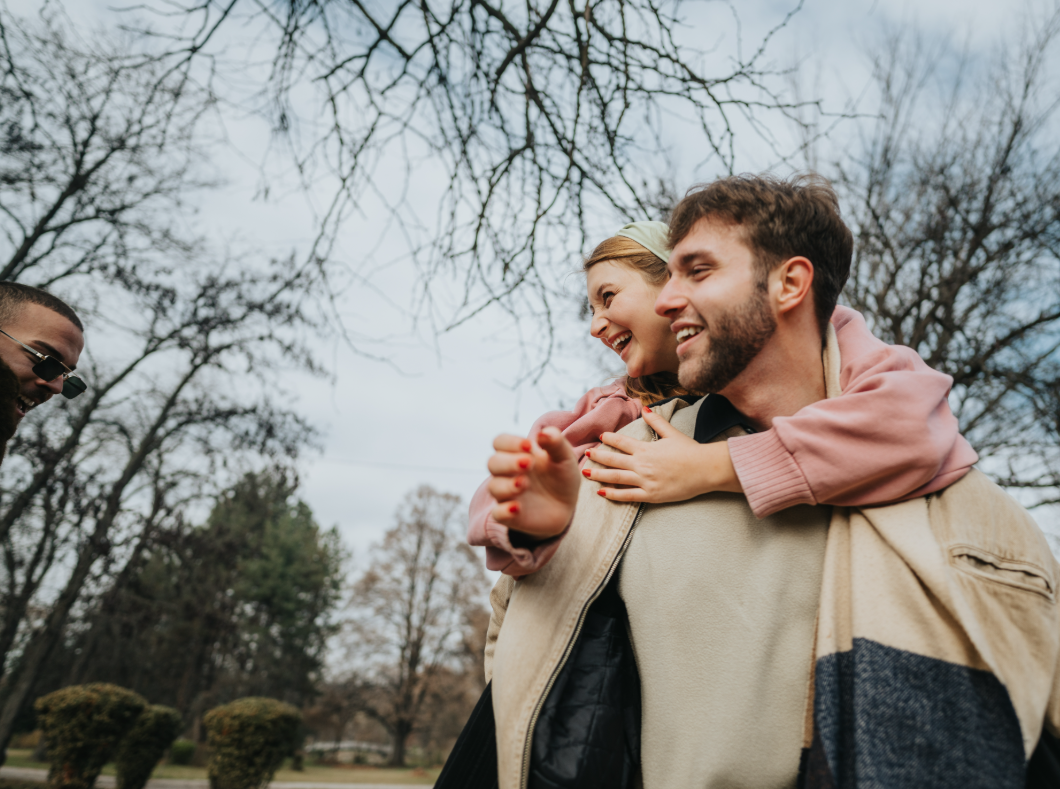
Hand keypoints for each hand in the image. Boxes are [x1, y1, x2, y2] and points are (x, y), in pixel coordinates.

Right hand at [486, 426, 580, 537]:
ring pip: (494, 487)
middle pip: (493, 463)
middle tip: (528, 463)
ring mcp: (506, 495)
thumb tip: (543, 433)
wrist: (566, 507)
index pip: (500, 442)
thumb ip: (556, 443)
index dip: (510, 442)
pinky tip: (517, 507)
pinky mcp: (509, 516)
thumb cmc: (561, 477)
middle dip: (508, 462)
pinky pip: (497, 514)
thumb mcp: (565, 458)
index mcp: (517, 454)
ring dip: (507, 484)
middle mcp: (507, 473)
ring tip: (525, 484)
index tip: (529, 445)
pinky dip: (504, 511)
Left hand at [585, 407, 742, 502]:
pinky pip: (628, 495)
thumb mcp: (672, 433)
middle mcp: (642, 464)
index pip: (622, 442)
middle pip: (613, 460)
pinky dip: (613, 494)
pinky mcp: (651, 495)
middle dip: (598, 456)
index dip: (609, 438)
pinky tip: (601, 493)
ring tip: (586, 473)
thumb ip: (656, 422)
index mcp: (646, 448)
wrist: (705, 470)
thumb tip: (644, 409)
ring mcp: (645, 480)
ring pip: (616, 478)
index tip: (599, 436)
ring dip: (599, 475)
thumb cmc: (691, 451)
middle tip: (586, 454)